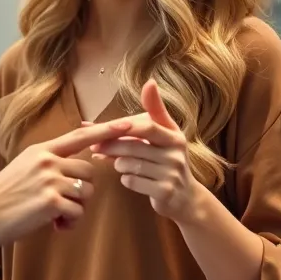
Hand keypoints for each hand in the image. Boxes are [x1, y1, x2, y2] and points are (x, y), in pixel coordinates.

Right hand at [0, 117, 130, 252]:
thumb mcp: (24, 168)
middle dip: (83, 191)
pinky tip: (54, 226)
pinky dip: (70, 223)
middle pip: (89, 171)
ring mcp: (49, 180)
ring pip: (86, 192)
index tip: (126, 123)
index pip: (79, 137)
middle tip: (63, 206)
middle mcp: (47, 160)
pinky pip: (78, 212)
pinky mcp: (50, 201)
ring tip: (57, 217)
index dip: (105, 130)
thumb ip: (48, 164)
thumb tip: (74, 172)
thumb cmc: (3, 196)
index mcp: (42, 150)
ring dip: (77, 209)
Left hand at [92, 79, 197, 224]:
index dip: (124, 124)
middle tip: (95, 147)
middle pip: (132, 145)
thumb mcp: (164, 135)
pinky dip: (125, 179)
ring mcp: (172, 172)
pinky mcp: (165, 191)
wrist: (184, 197)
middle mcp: (176, 152)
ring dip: (118, 164)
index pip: (147, 125)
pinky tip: (130, 178)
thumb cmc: (165, 161)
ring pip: (129, 164)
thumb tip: (149, 83)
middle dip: (110, 146)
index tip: (104, 125)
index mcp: (174, 135)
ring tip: (119, 163)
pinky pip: (132, 181)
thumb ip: (152, 111)